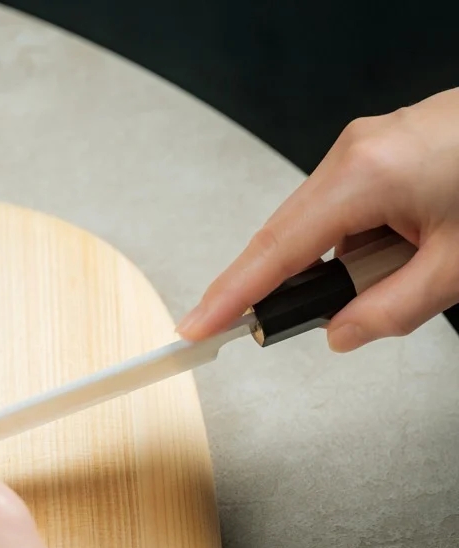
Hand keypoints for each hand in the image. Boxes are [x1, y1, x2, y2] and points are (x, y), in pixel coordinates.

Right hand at [178, 86, 458, 351]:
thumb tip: (342, 333)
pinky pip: (353, 206)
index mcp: (365, 174)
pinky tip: (419, 245)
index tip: (196, 327)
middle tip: (343, 314)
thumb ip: (392, 309)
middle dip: (310, 283)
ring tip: (421, 264)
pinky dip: (373, 240)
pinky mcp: (387, 146)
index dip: (230, 295)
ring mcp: (370, 144)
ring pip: (327, 226)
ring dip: (358, 262)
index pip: (274, 250)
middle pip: (294, 237)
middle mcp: (355, 151)